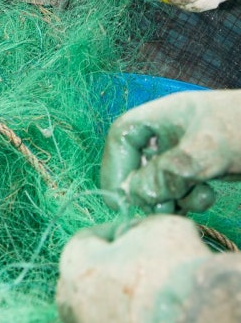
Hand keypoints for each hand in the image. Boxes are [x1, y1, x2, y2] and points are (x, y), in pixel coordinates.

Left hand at [56, 214, 208, 322]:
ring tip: (145, 314)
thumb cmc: (175, 273)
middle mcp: (68, 306)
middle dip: (105, 277)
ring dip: (111, 318)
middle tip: (138, 277)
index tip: (133, 239)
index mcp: (74, 265)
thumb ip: (136, 231)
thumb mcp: (157, 227)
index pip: (86, 243)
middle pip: (82, 285)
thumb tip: (135, 239)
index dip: (112, 237)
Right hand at [100, 89, 240, 213]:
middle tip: (162, 207)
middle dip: (147, 188)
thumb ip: (169, 172)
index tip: (120, 196)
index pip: (121, 136)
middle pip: (137, 162)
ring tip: (195, 199)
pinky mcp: (201, 167)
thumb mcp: (208, 150)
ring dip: (171, 197)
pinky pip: (179, 188)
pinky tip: (207, 196)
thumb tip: (135, 193)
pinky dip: (187, 198)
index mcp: (163, 114)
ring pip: (158, 181)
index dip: (115, 166)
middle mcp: (169, 132)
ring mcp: (185, 150)